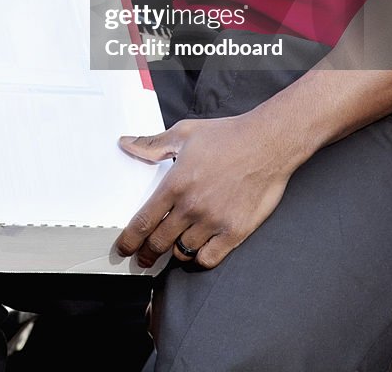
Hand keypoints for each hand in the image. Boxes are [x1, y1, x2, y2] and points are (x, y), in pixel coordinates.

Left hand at [114, 109, 295, 269]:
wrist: (268, 143)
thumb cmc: (228, 136)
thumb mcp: (185, 132)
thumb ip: (153, 144)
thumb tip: (126, 144)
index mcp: (176, 183)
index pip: (143, 222)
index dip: (130, 240)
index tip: (123, 249)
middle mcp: (192, 206)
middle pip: (159, 242)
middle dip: (147, 253)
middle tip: (144, 257)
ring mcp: (214, 221)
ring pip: (183, 252)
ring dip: (174, 252)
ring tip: (173, 248)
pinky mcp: (235, 231)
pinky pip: (209, 258)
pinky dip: (199, 258)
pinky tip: (198, 250)